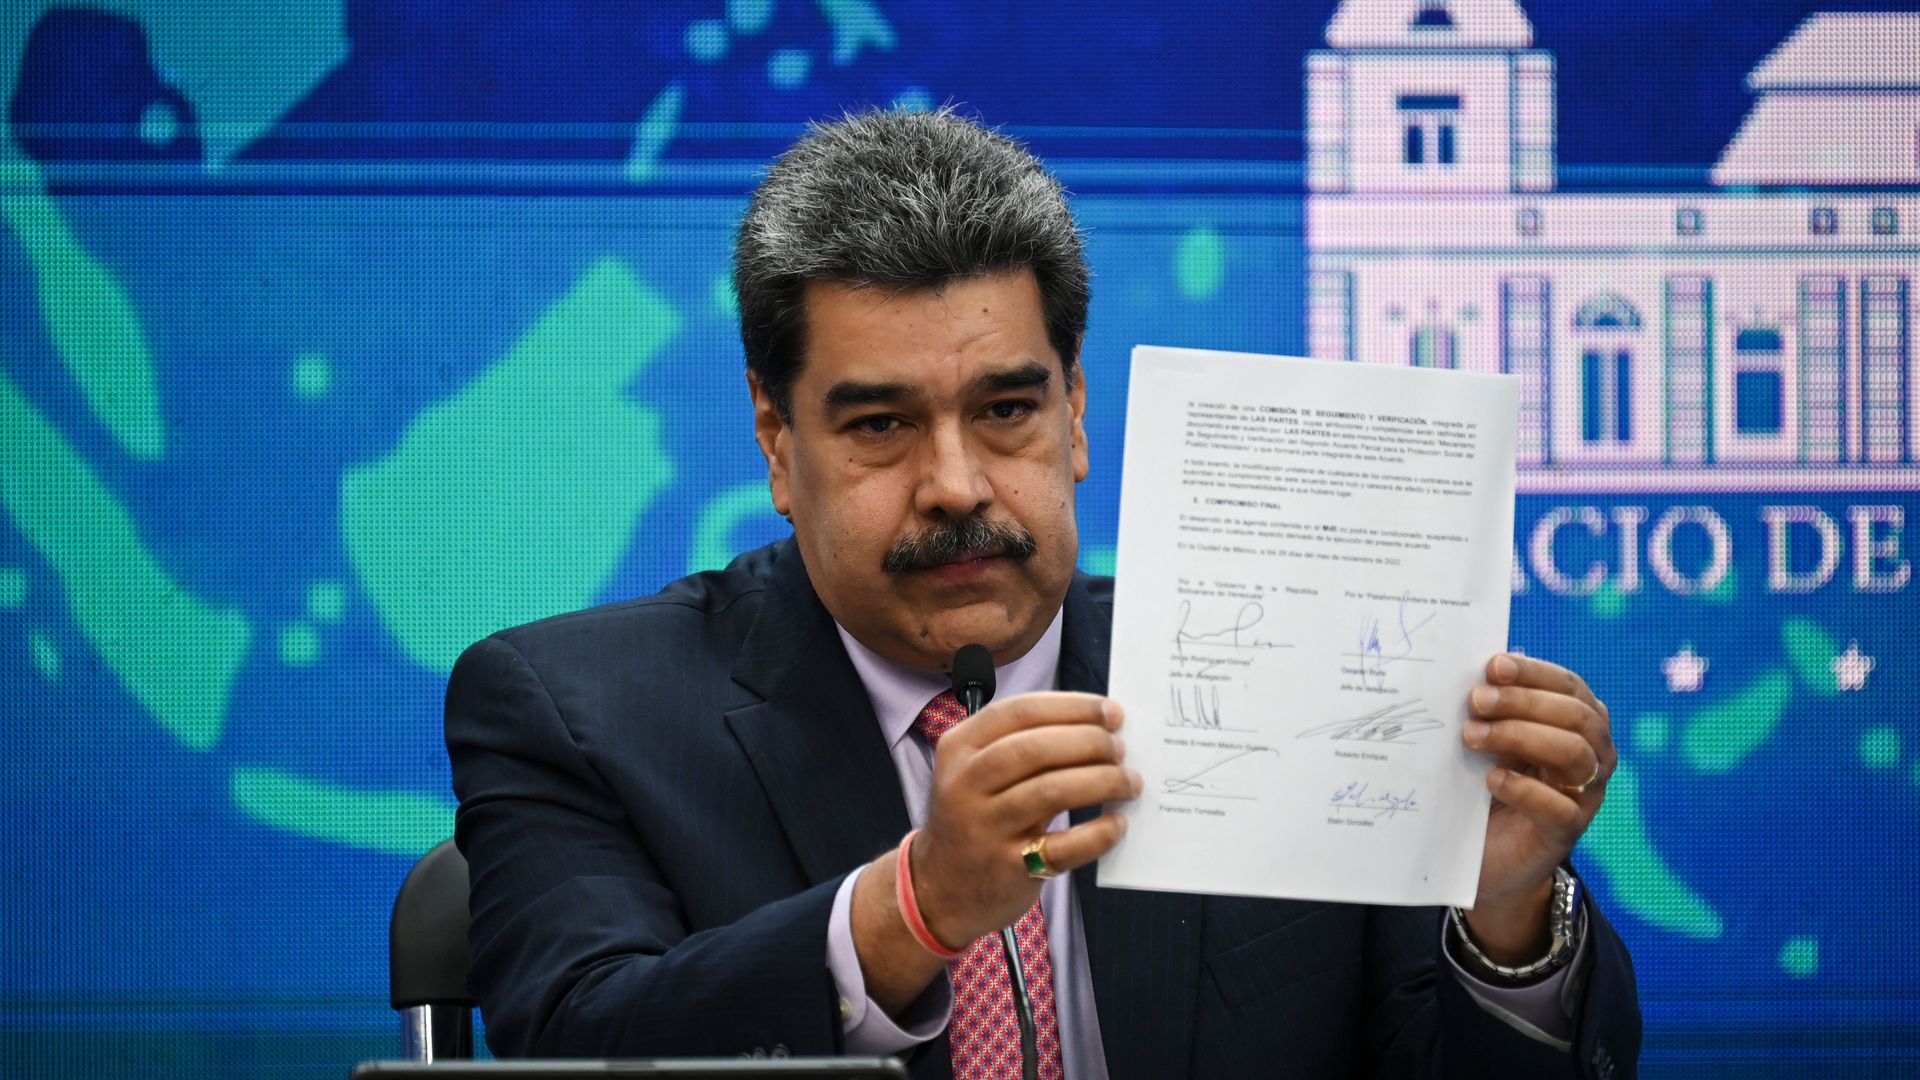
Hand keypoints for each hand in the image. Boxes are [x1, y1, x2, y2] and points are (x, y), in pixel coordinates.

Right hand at [912, 691, 1137, 949]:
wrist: (941, 890)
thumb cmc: (975, 818)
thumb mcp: (976, 773)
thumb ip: (1022, 746)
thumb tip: (1099, 726)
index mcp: (959, 748)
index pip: (1018, 711)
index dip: (1071, 706)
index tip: (1111, 711)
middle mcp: (965, 784)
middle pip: (1035, 748)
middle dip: (1089, 742)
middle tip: (1121, 749)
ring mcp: (983, 828)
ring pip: (1051, 792)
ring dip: (1101, 781)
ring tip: (1129, 782)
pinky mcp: (1006, 868)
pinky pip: (1062, 847)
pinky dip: (1098, 833)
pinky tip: (1117, 824)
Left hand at [1460, 653, 1614, 962]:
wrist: (1490, 855)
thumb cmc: (1491, 783)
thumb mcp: (1494, 740)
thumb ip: (1494, 709)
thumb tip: (1477, 672)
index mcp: (1579, 724)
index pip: (1570, 687)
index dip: (1534, 672)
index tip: (1493, 665)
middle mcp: (1593, 756)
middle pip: (1576, 716)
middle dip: (1524, 701)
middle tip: (1476, 700)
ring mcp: (1585, 796)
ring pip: (1575, 755)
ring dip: (1521, 736)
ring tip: (1473, 736)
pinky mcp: (1567, 833)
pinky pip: (1560, 807)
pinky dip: (1525, 788)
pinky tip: (1492, 779)